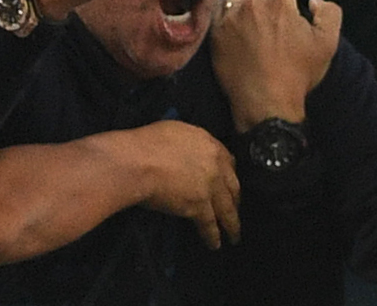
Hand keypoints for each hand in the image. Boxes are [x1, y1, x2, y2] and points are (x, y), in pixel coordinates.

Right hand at [127, 120, 239, 249]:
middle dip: (236, 201)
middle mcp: (216, 166)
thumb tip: (188, 153)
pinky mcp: (199, 206)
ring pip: (227, 209)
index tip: (231, 184)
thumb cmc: (149, 143)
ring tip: (234, 236)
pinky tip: (215, 244)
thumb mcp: (177, 131)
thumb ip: (191, 144)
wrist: (139, 161)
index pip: (229, 162)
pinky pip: (209, 224)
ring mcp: (210, 187)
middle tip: (236, 211)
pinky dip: (212, 236)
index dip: (230, 175)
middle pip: (233, 187)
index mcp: (210, 144)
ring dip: (232, 224)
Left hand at [210, 0, 342, 131]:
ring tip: (252, 34)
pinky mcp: (215, 31)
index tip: (287, 29)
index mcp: (280, 1)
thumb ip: (329, 13)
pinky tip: (233, 34)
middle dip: (266, 10)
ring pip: (239, 2)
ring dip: (245, 12)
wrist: (266, 103)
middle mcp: (252, 3)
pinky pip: (218, 13)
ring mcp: (230, 16)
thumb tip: (313, 1)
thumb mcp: (328, 43)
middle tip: (270, 34)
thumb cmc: (298, 75)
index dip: (288, 11)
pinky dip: (225, 18)